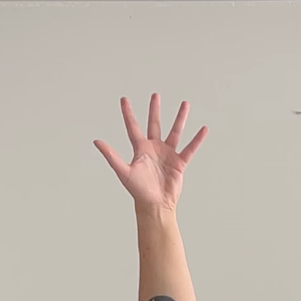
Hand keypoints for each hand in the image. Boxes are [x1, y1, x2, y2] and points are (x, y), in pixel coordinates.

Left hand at [95, 94, 206, 211]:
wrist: (155, 205)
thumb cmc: (138, 191)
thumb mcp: (123, 171)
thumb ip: (111, 155)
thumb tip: (96, 141)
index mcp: (140, 149)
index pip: (133, 127)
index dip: (128, 113)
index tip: (124, 99)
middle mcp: (154, 149)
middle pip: (154, 124)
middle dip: (154, 110)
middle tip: (155, 96)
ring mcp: (167, 154)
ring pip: (174, 131)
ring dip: (180, 118)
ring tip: (185, 104)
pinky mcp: (179, 162)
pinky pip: (189, 148)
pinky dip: (197, 139)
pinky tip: (203, 129)